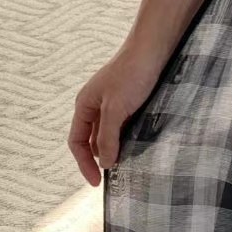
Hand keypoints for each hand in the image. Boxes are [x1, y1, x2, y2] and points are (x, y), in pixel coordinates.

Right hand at [68, 43, 165, 186]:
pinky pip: (124, 126)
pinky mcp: (130, 100)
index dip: (84, 164)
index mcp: (84, 105)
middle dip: (102, 158)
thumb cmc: (132, 74)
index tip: (97, 183)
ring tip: (129, 164)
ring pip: (110, 134)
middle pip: (93, 140)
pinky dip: (129, 138)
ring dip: (117, 148)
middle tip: (118, 176)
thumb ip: (108, 137)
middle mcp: (95, 105)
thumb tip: (105, 164)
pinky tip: (140, 145)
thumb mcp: (116, 109)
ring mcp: (113, 102)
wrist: (154, 48)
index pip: (77, 142)